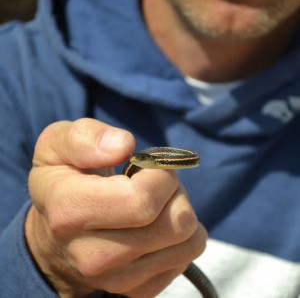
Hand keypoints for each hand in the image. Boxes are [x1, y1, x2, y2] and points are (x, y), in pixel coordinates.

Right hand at [25, 118, 206, 297]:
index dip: (159, 174)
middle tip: (155, 181)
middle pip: (175, 222)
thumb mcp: (56, 145)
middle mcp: (93, 255)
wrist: (54, 237)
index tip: (147, 165)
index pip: (142, 199)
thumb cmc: (62, 182)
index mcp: (70, 211)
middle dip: (174, 190)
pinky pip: (186, 257)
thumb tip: (123, 146)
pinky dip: (180, 235)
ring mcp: (118, 279)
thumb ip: (85, 138)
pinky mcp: (138, 289)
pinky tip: (155, 226)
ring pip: (188, 240)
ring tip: (156, 202)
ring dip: (181, 211)